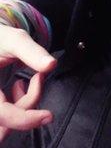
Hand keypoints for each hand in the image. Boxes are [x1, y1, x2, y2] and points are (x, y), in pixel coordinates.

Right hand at [0, 26, 57, 141]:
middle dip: (26, 111)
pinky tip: (21, 85)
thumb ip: (32, 52)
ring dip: (23, 107)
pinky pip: (5, 116)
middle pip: (4, 125)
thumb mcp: (14, 40)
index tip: (48, 115)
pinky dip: (19, 104)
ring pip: (5, 123)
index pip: (2, 115)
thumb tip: (51, 64)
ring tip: (31, 80)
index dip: (25, 119)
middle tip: (37, 81)